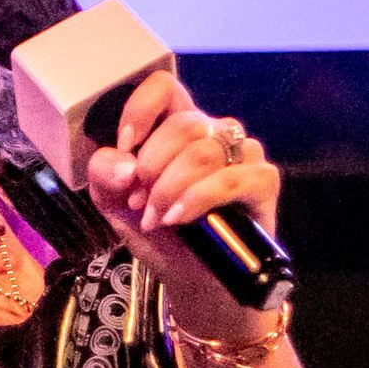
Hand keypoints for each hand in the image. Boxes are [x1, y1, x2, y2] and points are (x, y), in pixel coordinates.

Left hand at [85, 71, 282, 341]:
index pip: (164, 86)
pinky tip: (181, 219)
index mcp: (177, 127)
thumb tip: (125, 163)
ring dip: (171, 188)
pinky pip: (233, 177)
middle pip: (184, 124)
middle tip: (140, 202)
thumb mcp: (115, 204)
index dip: (141, 109)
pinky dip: (199, 199)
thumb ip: (104, 174)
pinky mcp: (264, 181)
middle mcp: (214, 133)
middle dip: (152, 167)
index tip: (126, 145)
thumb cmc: (160, 234)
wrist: (194, 281)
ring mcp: (243, 155)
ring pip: (205, 150)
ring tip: (158, 218)